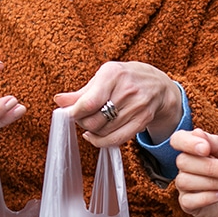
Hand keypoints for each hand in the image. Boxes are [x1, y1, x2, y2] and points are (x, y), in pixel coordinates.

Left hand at [54, 61, 182, 147]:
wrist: (158, 85)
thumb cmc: (126, 78)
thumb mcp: (104, 77)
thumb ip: (81, 92)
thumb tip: (59, 101)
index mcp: (113, 74)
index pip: (88, 102)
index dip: (74, 113)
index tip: (68, 114)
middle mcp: (127, 90)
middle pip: (94, 120)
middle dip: (82, 122)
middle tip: (81, 117)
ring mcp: (137, 107)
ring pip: (103, 131)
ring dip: (91, 131)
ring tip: (91, 123)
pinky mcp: (143, 121)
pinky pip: (117, 140)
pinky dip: (101, 142)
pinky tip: (95, 136)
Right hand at [171, 128, 217, 216]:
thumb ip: (217, 143)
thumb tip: (197, 132)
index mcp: (196, 147)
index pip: (178, 139)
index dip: (187, 143)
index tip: (206, 149)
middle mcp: (188, 165)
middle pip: (183, 162)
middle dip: (210, 167)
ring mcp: (187, 185)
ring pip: (184, 181)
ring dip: (212, 182)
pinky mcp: (189, 204)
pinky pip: (187, 201)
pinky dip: (207, 198)